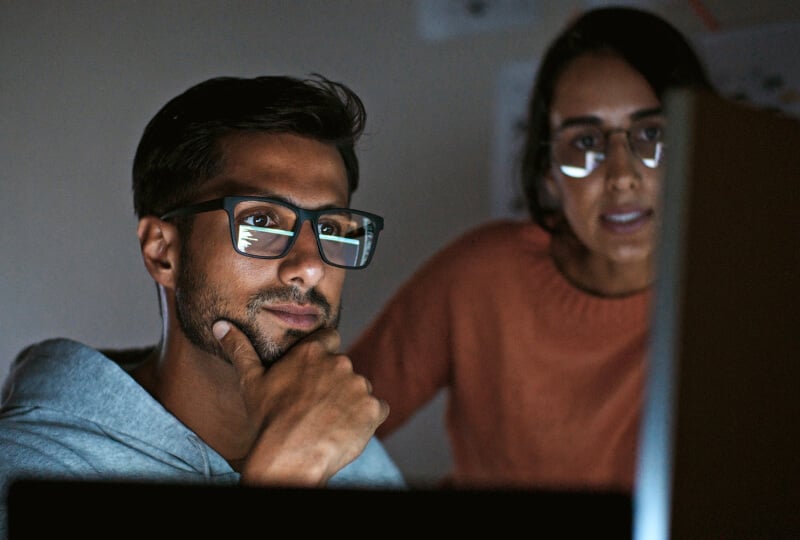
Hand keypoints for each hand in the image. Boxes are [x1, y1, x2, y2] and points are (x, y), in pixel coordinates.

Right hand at [212, 319, 388, 486]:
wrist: (290, 457)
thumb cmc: (268, 421)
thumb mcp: (251, 382)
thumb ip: (239, 349)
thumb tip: (220, 325)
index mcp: (312, 352)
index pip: (330, 338)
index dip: (323, 355)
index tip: (315, 375)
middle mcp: (340, 362)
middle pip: (344, 368)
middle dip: (334, 384)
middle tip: (316, 408)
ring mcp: (359, 385)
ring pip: (359, 390)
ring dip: (350, 402)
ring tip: (328, 422)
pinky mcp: (373, 408)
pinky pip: (377, 410)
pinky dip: (366, 419)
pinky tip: (346, 431)